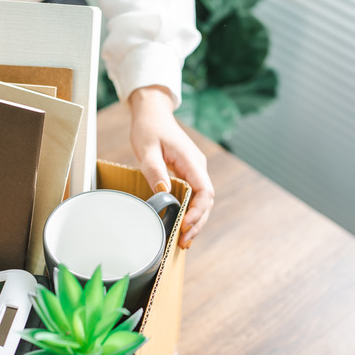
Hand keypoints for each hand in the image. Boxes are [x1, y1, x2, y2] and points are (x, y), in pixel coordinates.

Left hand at [128, 85, 213, 248]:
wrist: (153, 113)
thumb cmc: (149, 128)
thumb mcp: (147, 149)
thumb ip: (155, 171)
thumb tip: (164, 193)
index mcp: (191, 160)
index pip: (204, 191)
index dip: (197, 211)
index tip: (184, 225)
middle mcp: (197, 166)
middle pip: (206, 200)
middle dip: (198, 222)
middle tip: (183, 241)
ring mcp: (194, 169)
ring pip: (202, 200)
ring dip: (195, 220)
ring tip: (183, 240)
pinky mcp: (188, 172)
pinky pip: (194, 195)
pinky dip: (191, 211)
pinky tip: (182, 225)